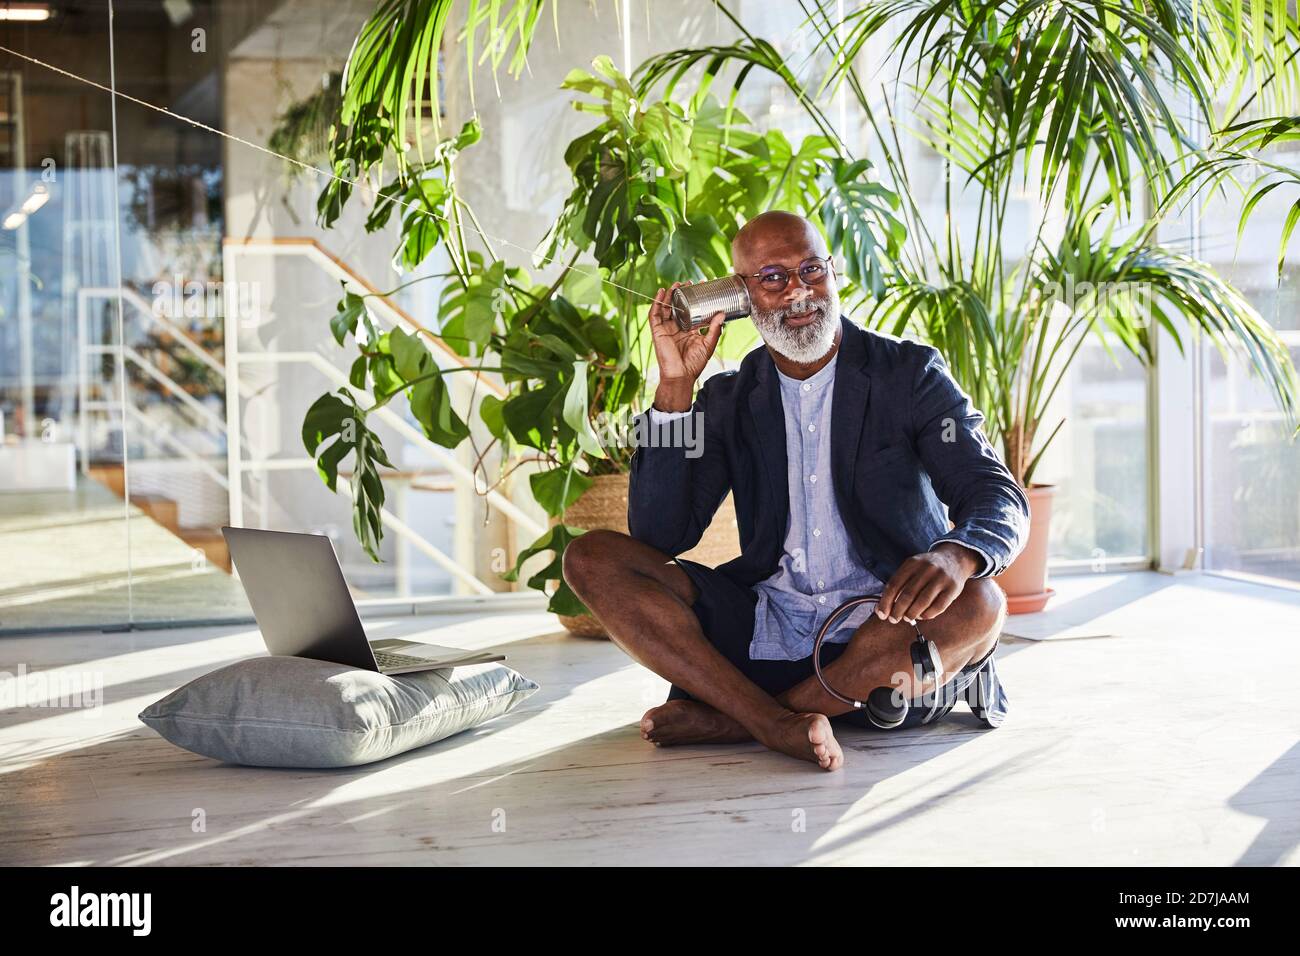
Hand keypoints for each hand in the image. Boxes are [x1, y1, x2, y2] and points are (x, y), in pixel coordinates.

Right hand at [649, 282, 724, 410]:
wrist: (681, 375)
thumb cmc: (694, 364)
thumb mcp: (708, 344)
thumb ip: (714, 329)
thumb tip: (722, 313)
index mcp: (688, 330)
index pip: (691, 310)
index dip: (694, 298)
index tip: (701, 286)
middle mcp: (676, 328)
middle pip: (677, 306)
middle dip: (682, 293)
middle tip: (689, 282)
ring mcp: (666, 329)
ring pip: (666, 307)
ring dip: (670, 295)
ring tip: (677, 284)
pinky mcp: (657, 331)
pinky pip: (655, 314)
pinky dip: (656, 302)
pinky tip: (661, 292)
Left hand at [875, 542, 978, 623]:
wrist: (954, 559)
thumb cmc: (926, 569)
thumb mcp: (912, 568)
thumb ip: (899, 585)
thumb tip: (883, 608)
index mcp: (912, 563)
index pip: (894, 584)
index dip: (885, 602)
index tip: (881, 614)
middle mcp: (927, 569)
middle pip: (907, 594)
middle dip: (898, 611)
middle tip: (894, 619)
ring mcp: (941, 578)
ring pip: (922, 602)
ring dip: (912, 614)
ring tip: (907, 618)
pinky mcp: (953, 588)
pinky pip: (938, 606)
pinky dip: (927, 615)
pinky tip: (921, 616)